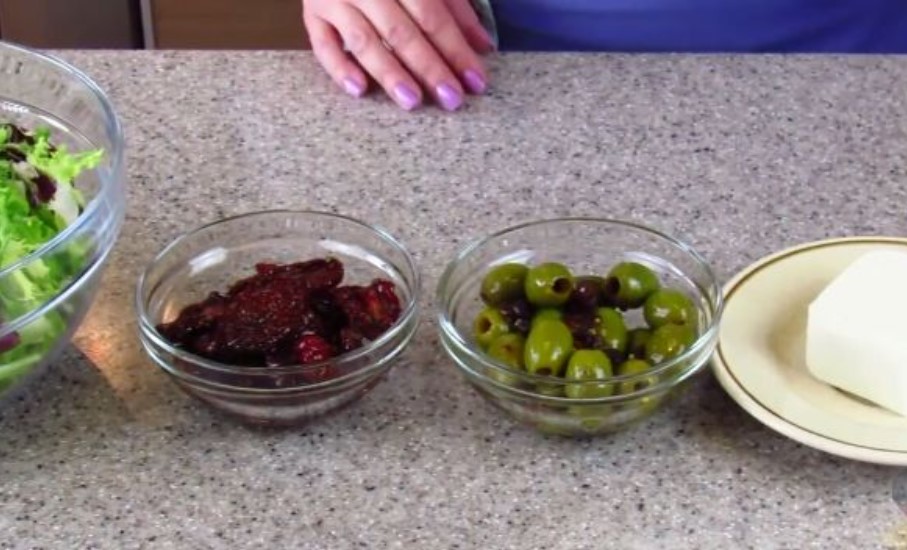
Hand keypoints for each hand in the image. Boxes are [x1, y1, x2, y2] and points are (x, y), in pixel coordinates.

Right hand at [303, 0, 493, 110]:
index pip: (433, 15)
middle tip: (451, 99)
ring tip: (412, 101)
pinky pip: (323, 45)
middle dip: (429, 68)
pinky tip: (360, 91)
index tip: (476, 82)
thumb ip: (455, 7)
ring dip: (389, 73)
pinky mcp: (312, 14)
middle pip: (401, 31)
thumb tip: (483, 46)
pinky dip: (339, 68)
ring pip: (364, 40)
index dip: (456, 49)